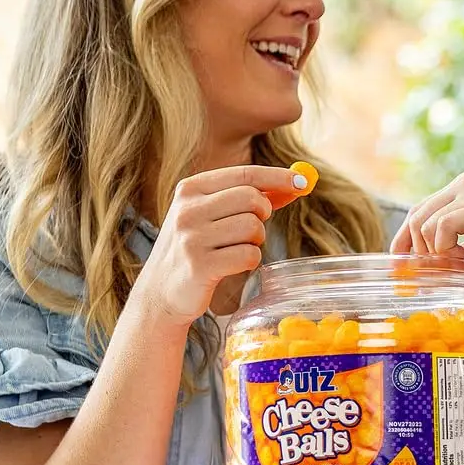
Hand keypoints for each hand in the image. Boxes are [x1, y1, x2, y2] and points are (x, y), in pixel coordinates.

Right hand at [134, 165, 302, 324]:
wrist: (161, 291)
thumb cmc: (195, 249)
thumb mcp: (212, 216)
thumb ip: (249, 198)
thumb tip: (295, 184)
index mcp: (190, 189)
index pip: (244, 174)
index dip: (277, 177)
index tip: (302, 181)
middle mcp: (188, 209)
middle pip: (252, 199)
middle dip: (263, 214)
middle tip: (253, 229)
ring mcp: (192, 238)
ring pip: (253, 227)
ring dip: (255, 241)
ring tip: (235, 249)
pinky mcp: (200, 266)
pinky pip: (249, 255)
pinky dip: (250, 261)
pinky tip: (233, 265)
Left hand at [392, 173, 463, 269]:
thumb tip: (445, 265)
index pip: (420, 210)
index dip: (406, 240)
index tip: (404, 268)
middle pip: (415, 216)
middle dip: (410, 251)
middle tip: (421, 277)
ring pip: (425, 223)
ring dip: (430, 254)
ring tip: (448, 272)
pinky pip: (443, 228)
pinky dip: (443, 250)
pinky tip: (459, 263)